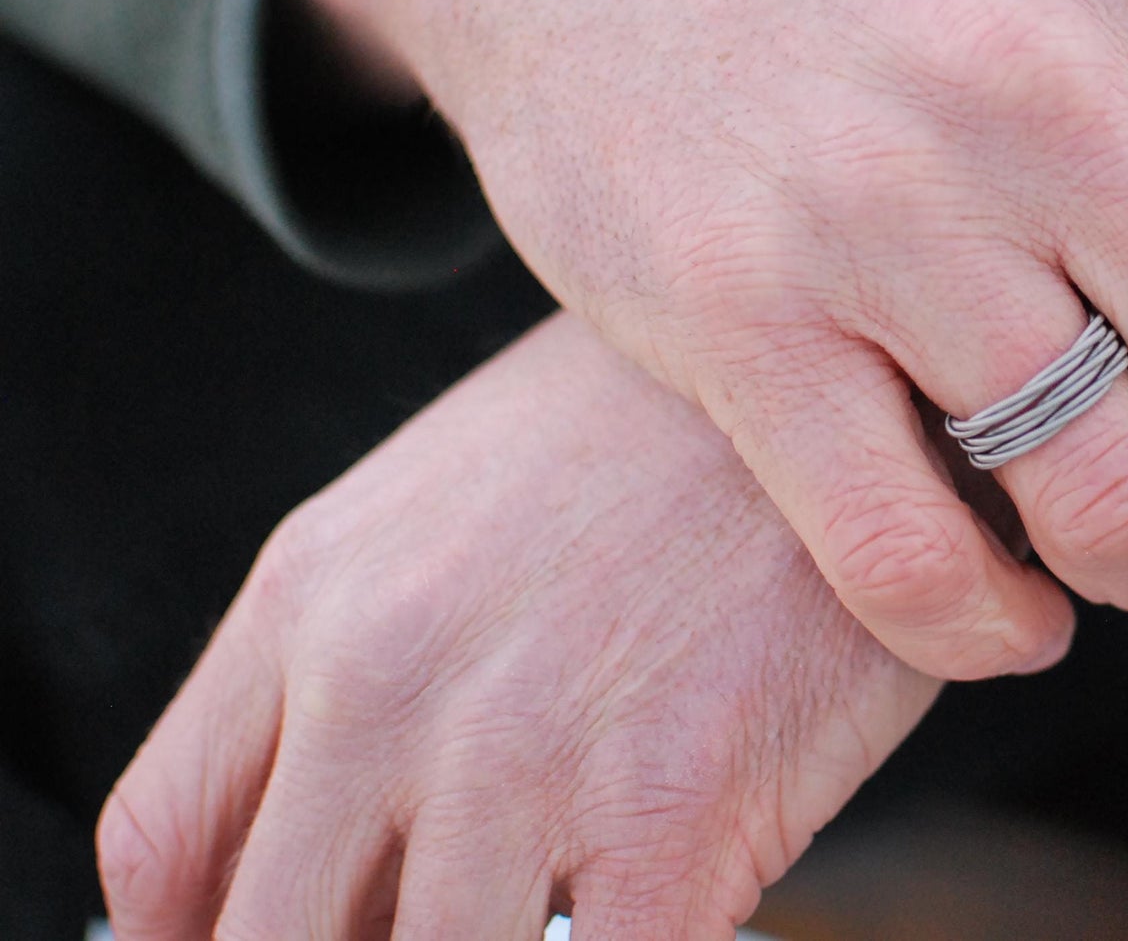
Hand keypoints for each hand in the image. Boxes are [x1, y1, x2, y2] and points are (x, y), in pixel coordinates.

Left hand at [95, 314, 937, 939]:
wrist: (844, 367)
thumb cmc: (665, 434)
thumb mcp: (455, 498)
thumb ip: (361, 650)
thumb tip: (350, 816)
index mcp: (316, 602)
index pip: (159, 846)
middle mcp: (386, 687)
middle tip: (436, 922)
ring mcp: (519, 758)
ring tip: (568, 902)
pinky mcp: (669, 814)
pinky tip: (654, 912)